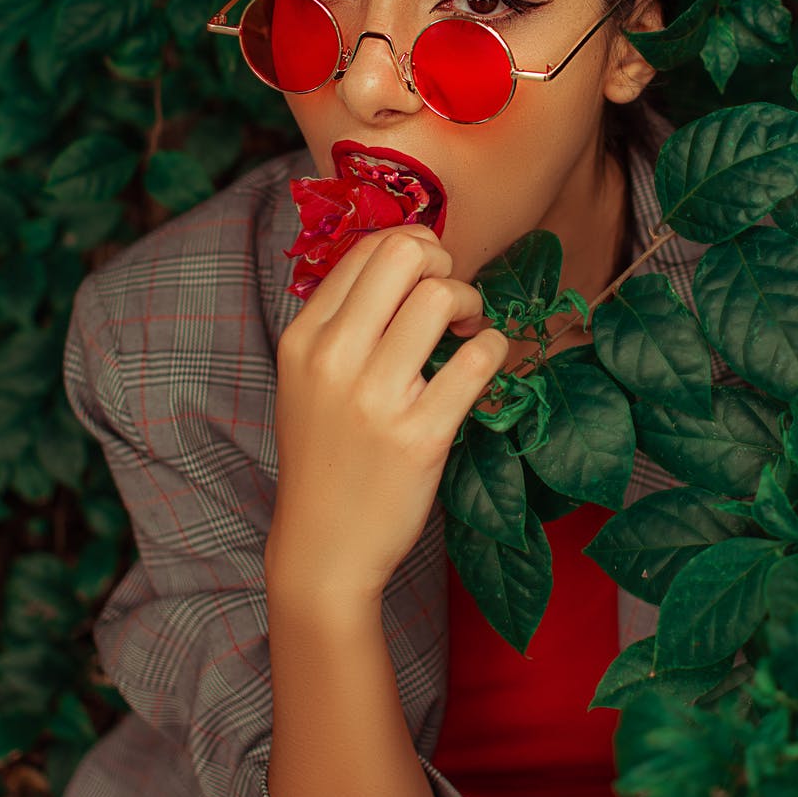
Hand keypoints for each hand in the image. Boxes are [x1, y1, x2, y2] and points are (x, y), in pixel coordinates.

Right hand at [266, 225, 507, 607]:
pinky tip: (483, 363)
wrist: (323, 548)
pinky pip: (477, 359)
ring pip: (441, 297)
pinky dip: (493, 348)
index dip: (413, 248)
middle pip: (404, 255)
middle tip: (452, 300)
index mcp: (303, 339)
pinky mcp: (420, 436)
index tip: (430, 277)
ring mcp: (375, 398)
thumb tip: (405, 259)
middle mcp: (333, 359)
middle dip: (443, 264)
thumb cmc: (325, 455)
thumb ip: (342, 322)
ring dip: (471, 303)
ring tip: (467, 331)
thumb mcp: (307, 379)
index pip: (366, 250)